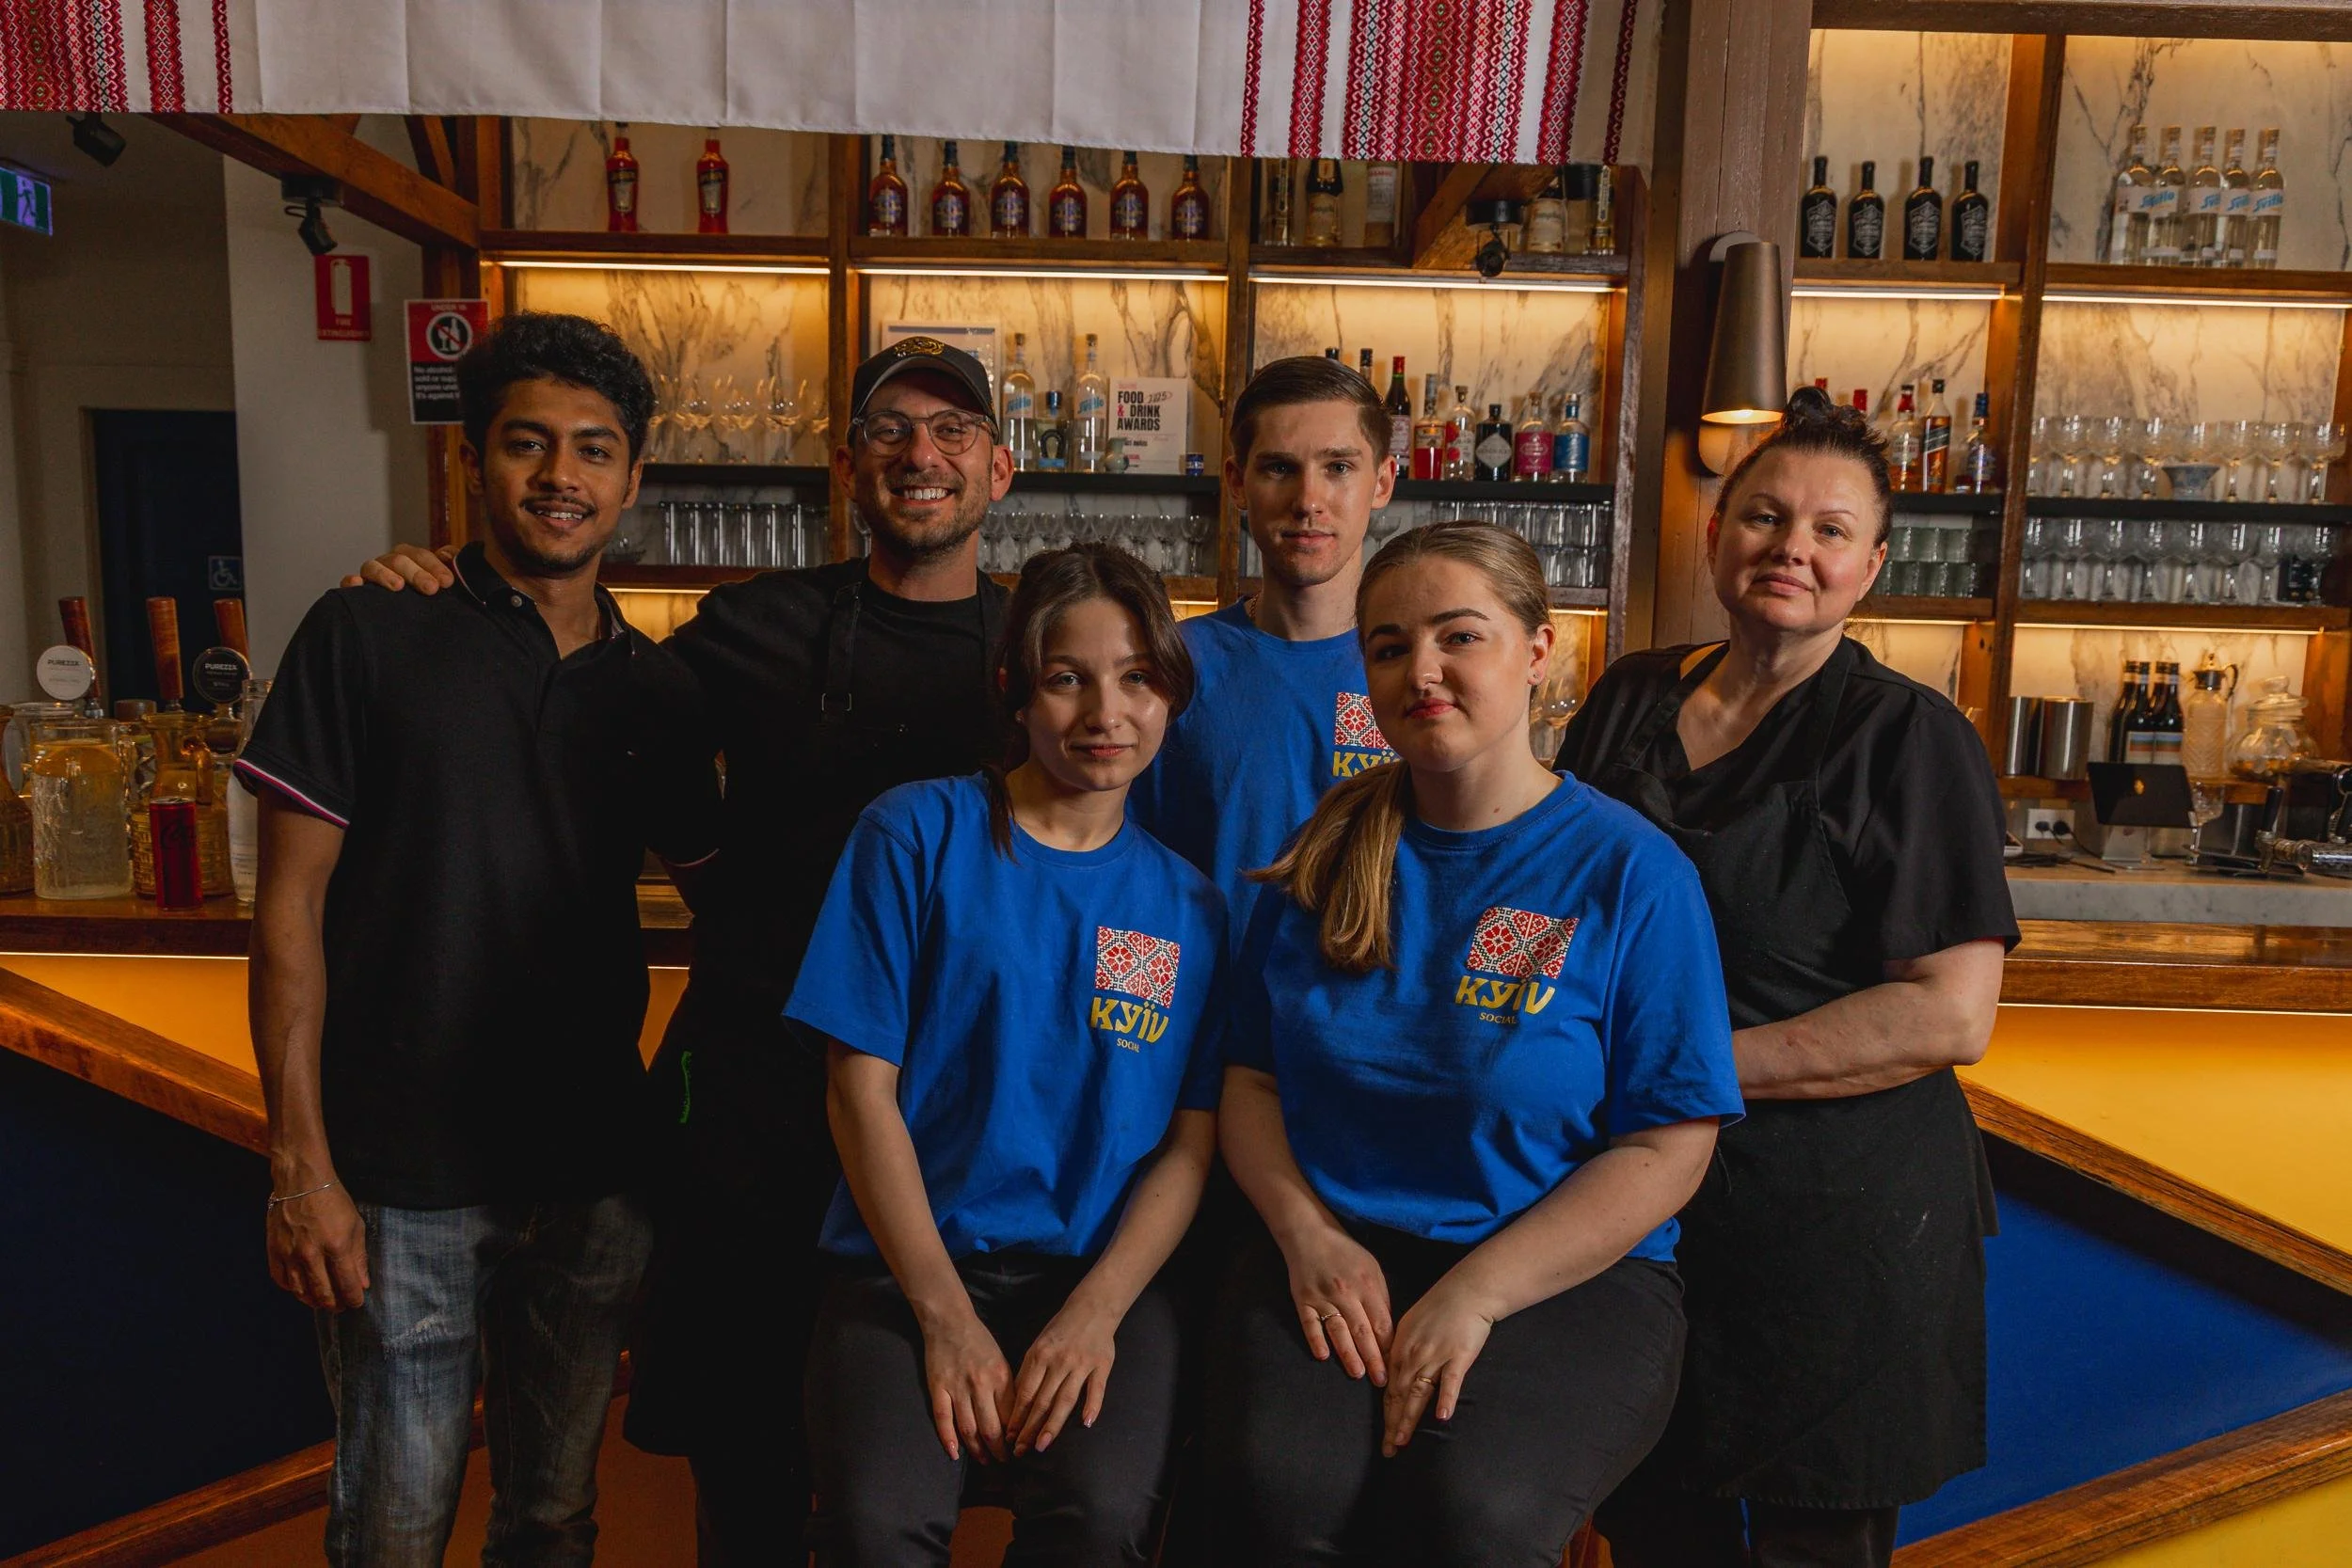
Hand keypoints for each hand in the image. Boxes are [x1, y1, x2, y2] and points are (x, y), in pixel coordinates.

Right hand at [266, 1183, 369, 1310]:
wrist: (301, 1182)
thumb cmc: (333, 1202)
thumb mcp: (355, 1225)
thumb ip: (358, 1257)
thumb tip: (362, 1284)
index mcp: (336, 1246)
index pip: (347, 1284)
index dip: (353, 1298)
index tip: (356, 1302)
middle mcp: (311, 1254)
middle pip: (322, 1293)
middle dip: (334, 1304)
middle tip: (339, 1306)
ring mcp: (289, 1254)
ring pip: (300, 1291)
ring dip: (313, 1301)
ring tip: (322, 1301)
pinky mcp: (273, 1251)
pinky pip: (281, 1280)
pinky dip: (292, 1289)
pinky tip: (301, 1289)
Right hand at [343, 543, 457, 592]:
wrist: (406, 628)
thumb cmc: (426, 600)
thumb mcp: (442, 585)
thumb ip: (450, 568)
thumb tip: (451, 554)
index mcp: (411, 559)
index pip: (422, 555)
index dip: (435, 565)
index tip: (448, 582)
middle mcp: (390, 564)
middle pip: (399, 559)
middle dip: (417, 573)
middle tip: (431, 589)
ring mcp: (371, 576)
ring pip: (373, 566)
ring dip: (386, 574)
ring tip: (398, 587)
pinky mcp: (355, 591)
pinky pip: (349, 582)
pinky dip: (351, 581)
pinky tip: (358, 585)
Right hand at [920, 1307, 1011, 1462]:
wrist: (949, 1320)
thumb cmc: (979, 1341)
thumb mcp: (1001, 1360)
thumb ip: (1007, 1388)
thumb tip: (1015, 1418)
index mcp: (1000, 1377)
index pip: (1011, 1416)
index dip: (1016, 1436)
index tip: (1020, 1448)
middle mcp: (981, 1384)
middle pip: (992, 1427)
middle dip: (999, 1449)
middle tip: (1004, 1461)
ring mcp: (958, 1387)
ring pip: (969, 1428)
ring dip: (978, 1449)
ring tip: (985, 1461)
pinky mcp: (938, 1388)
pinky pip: (943, 1418)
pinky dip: (948, 1438)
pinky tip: (954, 1453)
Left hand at [1002, 1292, 1118, 1456]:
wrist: (1093, 1307)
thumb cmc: (1061, 1328)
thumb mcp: (1039, 1345)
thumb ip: (1030, 1371)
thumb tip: (1017, 1402)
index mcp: (1040, 1355)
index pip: (1025, 1392)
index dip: (1017, 1416)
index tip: (1010, 1436)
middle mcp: (1059, 1361)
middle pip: (1042, 1400)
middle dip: (1029, 1428)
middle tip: (1020, 1450)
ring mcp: (1081, 1364)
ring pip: (1065, 1399)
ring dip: (1053, 1425)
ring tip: (1042, 1445)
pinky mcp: (1102, 1365)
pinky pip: (1096, 1389)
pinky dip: (1092, 1406)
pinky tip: (1085, 1423)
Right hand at [1280, 1223, 1391, 1385]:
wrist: (1310, 1234)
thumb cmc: (1346, 1252)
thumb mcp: (1371, 1268)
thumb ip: (1380, 1298)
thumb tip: (1387, 1330)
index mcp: (1367, 1285)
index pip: (1381, 1322)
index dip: (1388, 1347)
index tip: (1395, 1366)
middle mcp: (1346, 1293)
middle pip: (1362, 1331)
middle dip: (1373, 1358)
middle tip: (1381, 1381)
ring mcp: (1322, 1297)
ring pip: (1338, 1331)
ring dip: (1348, 1354)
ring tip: (1357, 1373)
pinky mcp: (1303, 1299)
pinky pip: (1310, 1323)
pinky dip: (1316, 1339)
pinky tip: (1323, 1356)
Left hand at [1381, 1276, 1495, 1455]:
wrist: (1467, 1290)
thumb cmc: (1440, 1306)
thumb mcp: (1409, 1325)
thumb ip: (1401, 1350)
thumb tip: (1393, 1373)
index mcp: (1400, 1348)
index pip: (1390, 1388)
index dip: (1386, 1414)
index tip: (1384, 1436)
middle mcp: (1414, 1355)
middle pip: (1400, 1395)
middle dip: (1393, 1425)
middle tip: (1389, 1450)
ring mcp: (1436, 1356)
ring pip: (1419, 1392)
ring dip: (1409, 1418)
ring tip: (1402, 1441)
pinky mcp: (1458, 1356)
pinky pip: (1450, 1381)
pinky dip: (1446, 1398)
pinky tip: (1442, 1417)